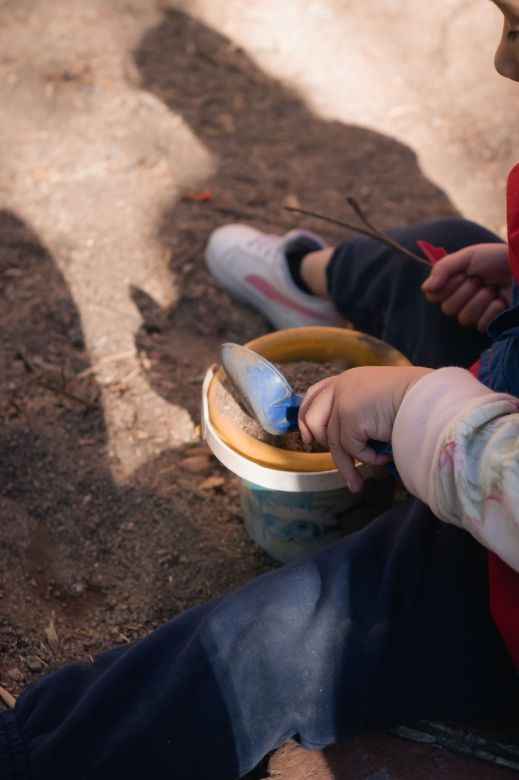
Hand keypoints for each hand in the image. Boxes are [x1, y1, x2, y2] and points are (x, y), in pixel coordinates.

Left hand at [298, 365, 432, 490]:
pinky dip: (367, 458)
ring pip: (332, 441)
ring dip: (347, 465)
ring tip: (357, 482)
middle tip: (328, 459)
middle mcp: (342, 385)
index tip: (307, 437)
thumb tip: (347, 438)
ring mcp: (344, 398)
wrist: (431, 398)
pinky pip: (351, 448)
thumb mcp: (380, 402)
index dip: (306, 417)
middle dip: (317, 442)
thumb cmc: (415, 403)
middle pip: (312, 417)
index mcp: (349, 379)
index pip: (315, 394)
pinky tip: (384, 458)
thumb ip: (361, 410)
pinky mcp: (349, 414)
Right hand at [421, 243, 511, 331]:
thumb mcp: (467, 256)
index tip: (462, 275)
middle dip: (465, 292)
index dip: (446, 288)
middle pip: (448, 309)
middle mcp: (460, 301)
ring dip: (480, 300)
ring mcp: (475, 314)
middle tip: (479, 280)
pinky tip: (500, 301)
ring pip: (464, 318)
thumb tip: (425, 288)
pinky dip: (492, 310)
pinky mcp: (490, 323)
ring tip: (492, 289)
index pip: (433, 296)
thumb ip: (443, 269)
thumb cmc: (495, 259)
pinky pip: (481, 325)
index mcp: (451, 285)